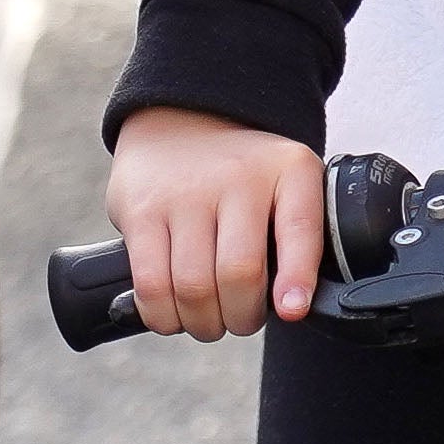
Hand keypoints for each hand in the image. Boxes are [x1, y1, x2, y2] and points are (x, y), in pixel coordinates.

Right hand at [106, 107, 326, 339]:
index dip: (297, 278)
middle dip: (242, 318)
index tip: (290, 310)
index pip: (300, 227)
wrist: (183, 120)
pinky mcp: (142, 211)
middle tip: (240, 318)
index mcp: (289, 170)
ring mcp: (187, 192)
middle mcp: (239, 176)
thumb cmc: (245, 175)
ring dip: (203, 323)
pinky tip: (173, 312)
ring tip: (208, 319)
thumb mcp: (288, 184)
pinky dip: (163, 315)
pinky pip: (151, 284)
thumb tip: (292, 307)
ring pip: (193, 288)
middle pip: (239, 274)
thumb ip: (301, 237)